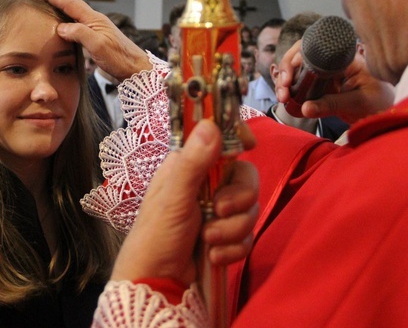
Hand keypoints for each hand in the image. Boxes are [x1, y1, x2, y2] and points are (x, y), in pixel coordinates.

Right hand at [32, 0, 151, 80]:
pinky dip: (64, 16)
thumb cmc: (120, 59)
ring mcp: (94, 29)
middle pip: (70, 2)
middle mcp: (93, 20)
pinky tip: (61, 20)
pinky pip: (75, 22)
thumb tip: (60, 27)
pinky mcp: (94, 38)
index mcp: (94, 19)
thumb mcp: (99, 46)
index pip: (69, 2)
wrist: (135, 69)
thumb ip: (80, 34)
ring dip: (58, 2)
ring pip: (72, 11)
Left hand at [110, 120, 258, 284]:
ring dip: (231, 230)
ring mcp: (219, 211)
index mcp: (189, 167)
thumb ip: (193, 163)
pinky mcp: (227, 237)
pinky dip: (233, 249)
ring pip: (250, 210)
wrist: (157, 283)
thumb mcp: (173, 198)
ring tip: (207, 242)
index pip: (219, 140)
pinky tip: (213, 257)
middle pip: (246, 177)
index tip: (251, 144)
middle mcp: (207, 184)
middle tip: (219, 211)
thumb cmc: (156, 235)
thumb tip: (211, 125)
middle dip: (239, 199)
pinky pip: (248, 236)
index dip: (238, 137)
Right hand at [275, 41, 393, 123]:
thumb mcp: (358, 103)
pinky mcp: (319, 86)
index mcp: (343, 57)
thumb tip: (304, 108)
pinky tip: (286, 100)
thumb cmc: (380, 102)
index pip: (314, 46)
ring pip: (296, 70)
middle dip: (286, 71)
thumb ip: (332, 105)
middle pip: (300, 55)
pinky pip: (300, 84)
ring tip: (283, 98)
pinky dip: (290, 91)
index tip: (290, 77)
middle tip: (283, 90)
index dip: (296, 58)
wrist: (386, 113)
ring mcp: (324, 73)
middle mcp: (330, 61)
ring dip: (284, 82)